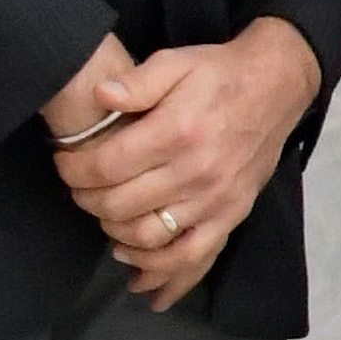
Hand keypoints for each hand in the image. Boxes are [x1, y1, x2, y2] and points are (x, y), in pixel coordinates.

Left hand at [59, 16, 319, 308]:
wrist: (276, 87)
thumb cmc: (218, 73)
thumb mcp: (174, 61)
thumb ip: (136, 81)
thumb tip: (100, 97)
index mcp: (177, 131)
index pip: (106, 166)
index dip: (73, 169)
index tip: (64, 163)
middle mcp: (195, 172)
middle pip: (120, 205)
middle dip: (86, 200)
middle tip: (79, 188)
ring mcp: (215, 199)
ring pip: (148, 237)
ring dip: (114, 234)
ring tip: (103, 219)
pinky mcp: (230, 215)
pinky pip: (193, 257)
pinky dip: (161, 273)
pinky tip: (137, 278)